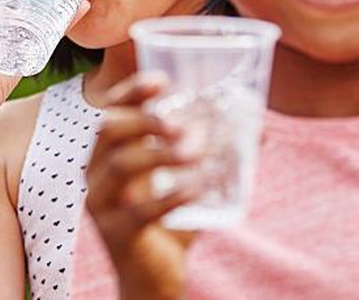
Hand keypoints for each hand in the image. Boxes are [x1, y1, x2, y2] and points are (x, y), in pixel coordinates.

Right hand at [85, 74, 199, 299]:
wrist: (153, 278)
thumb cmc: (169, 220)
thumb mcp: (186, 180)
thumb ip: (215, 153)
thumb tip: (261, 125)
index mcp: (108, 153)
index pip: (111, 110)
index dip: (132, 91)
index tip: (162, 80)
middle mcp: (97, 173)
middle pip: (108, 129)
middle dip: (145, 119)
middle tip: (181, 123)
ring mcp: (103, 204)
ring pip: (121, 164)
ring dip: (162, 153)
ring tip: (198, 152)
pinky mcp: (119, 233)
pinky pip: (141, 210)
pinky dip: (173, 195)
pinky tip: (198, 188)